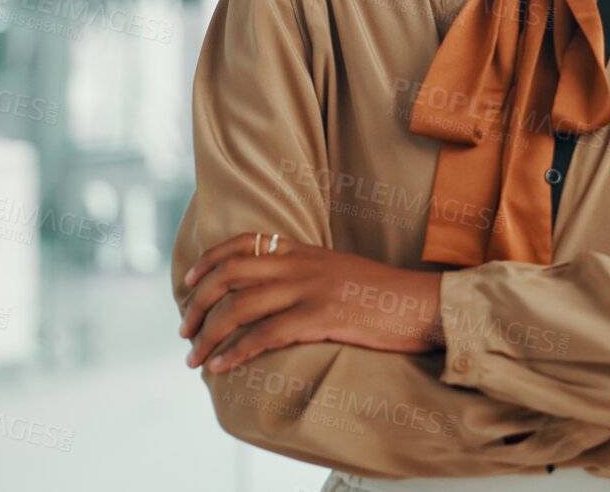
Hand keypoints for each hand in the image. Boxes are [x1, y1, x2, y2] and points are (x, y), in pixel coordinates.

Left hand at [178, 232, 445, 372]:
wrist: (425, 304)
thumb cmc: (386, 298)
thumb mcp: (342, 274)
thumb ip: (309, 276)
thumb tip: (278, 295)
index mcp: (307, 251)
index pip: (244, 243)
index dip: (209, 260)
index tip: (189, 282)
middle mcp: (303, 265)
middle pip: (231, 273)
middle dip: (198, 301)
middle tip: (185, 330)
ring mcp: (312, 289)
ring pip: (241, 305)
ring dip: (209, 333)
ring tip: (194, 357)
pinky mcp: (323, 316)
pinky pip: (266, 334)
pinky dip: (236, 351)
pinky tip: (222, 366)